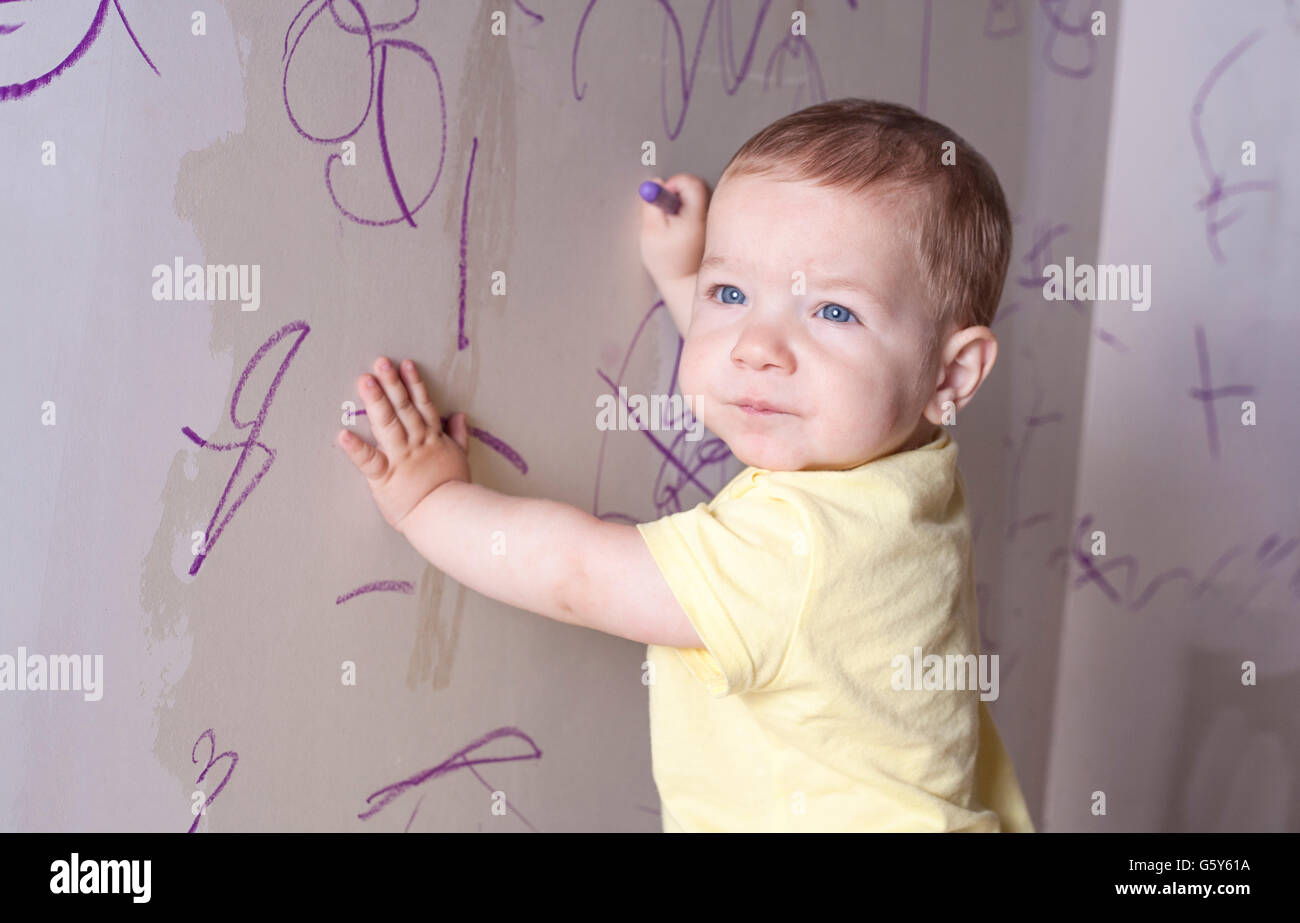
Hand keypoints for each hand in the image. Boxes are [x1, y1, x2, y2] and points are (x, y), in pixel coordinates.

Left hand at [338, 356, 469, 530]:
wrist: (448, 517)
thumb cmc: (454, 490)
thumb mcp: (460, 458)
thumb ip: (458, 436)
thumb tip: (459, 415)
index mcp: (432, 439)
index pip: (422, 406)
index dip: (414, 384)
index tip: (405, 365)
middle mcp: (416, 443)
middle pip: (403, 408)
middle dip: (392, 384)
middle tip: (380, 362)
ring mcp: (401, 458)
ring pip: (388, 425)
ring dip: (376, 402)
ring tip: (365, 381)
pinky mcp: (385, 477)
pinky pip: (369, 461)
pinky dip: (355, 448)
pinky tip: (342, 433)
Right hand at [639, 173, 710, 286]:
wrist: (684, 281)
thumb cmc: (666, 261)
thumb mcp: (651, 233)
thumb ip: (651, 206)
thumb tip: (656, 182)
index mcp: (694, 216)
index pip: (690, 183)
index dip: (673, 183)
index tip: (664, 194)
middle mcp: (709, 215)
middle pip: (698, 185)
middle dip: (679, 189)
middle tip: (668, 206)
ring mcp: (713, 220)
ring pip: (700, 193)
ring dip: (684, 199)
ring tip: (674, 219)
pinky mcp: (714, 223)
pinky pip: (703, 205)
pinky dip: (690, 208)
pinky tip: (682, 225)